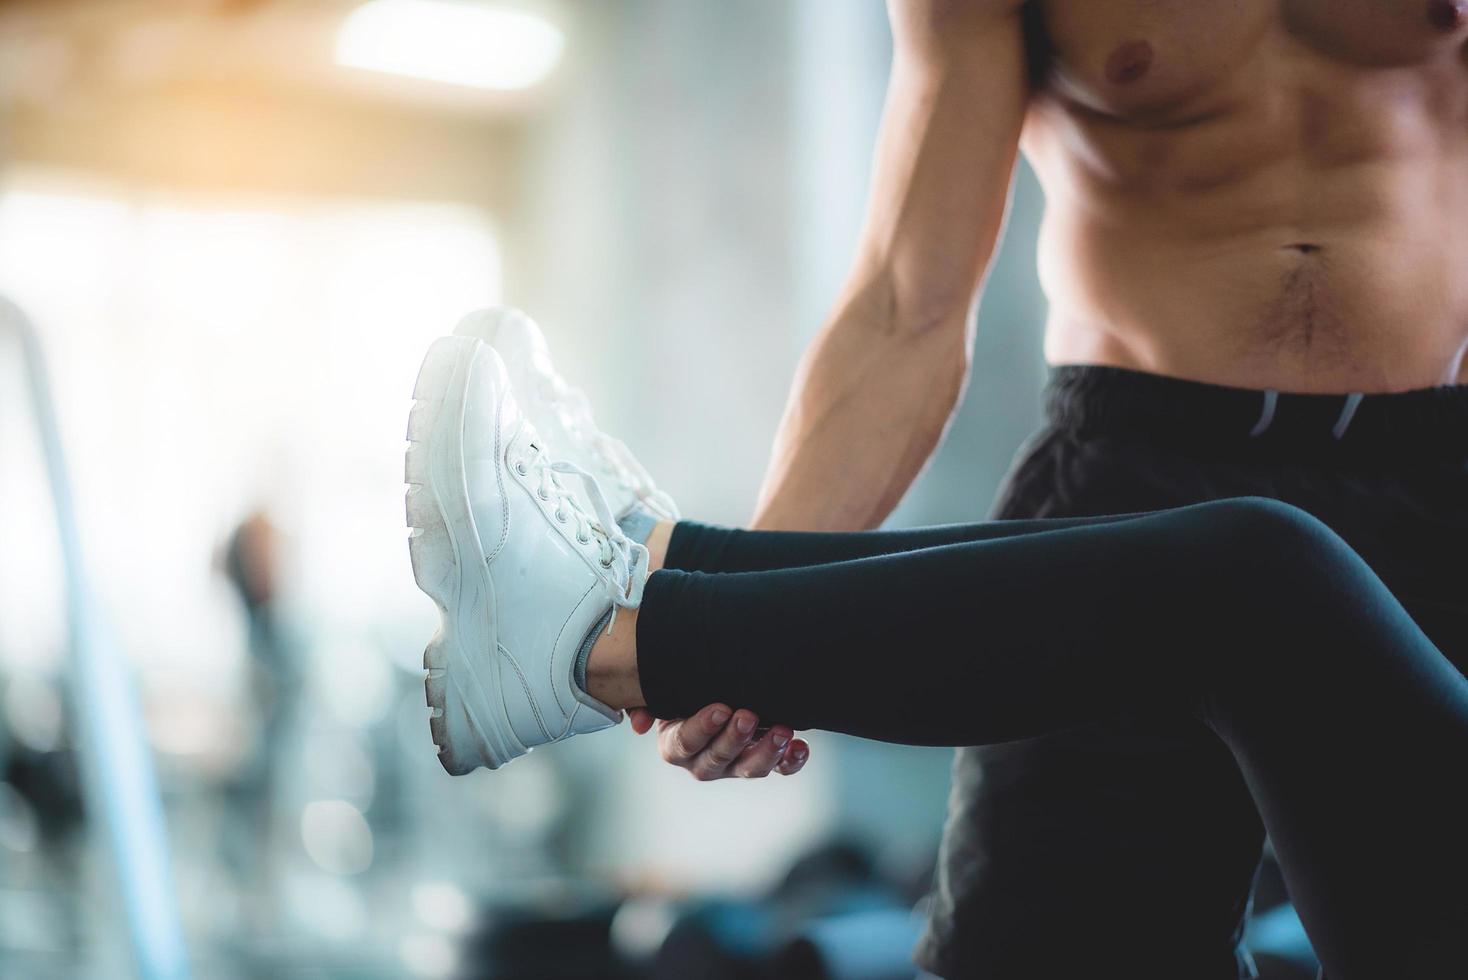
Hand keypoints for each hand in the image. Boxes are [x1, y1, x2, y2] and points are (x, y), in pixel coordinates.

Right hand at [628, 704, 809, 780]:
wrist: (713, 692)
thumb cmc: (683, 691)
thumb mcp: (661, 692)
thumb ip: (646, 702)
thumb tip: (638, 723)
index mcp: (675, 745)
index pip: (686, 742)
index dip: (703, 728)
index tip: (721, 708)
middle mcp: (703, 762)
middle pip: (718, 760)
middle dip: (735, 739)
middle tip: (750, 715)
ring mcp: (734, 766)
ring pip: (749, 769)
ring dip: (766, 752)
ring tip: (782, 731)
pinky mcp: (761, 762)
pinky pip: (779, 768)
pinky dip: (791, 760)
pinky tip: (800, 747)